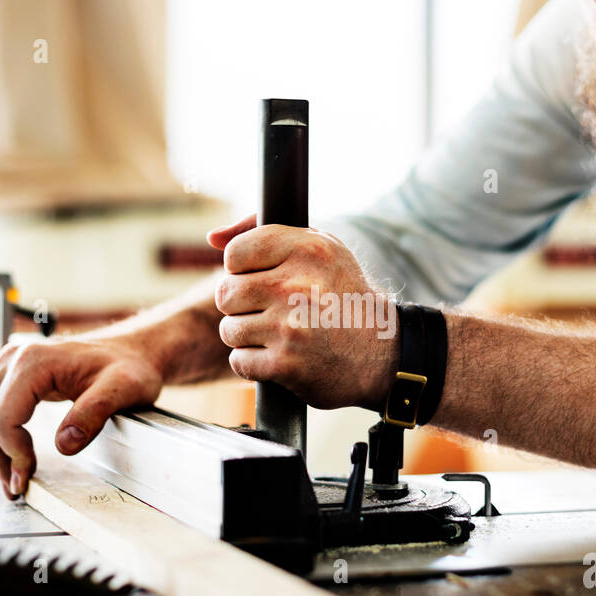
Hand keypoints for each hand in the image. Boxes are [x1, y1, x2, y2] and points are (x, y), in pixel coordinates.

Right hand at [0, 336, 161, 498]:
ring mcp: (7, 366)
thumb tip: (65, 444)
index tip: (28, 477)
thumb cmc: (128, 366)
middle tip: (16, 485)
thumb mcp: (122, 390)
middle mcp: (12, 359)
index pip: (1, 419)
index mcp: (33, 361)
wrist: (130, 350)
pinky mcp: (10, 376)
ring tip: (12, 477)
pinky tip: (13, 458)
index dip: (12, 455)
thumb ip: (93, 414)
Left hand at [208, 214, 397, 409]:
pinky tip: (279, 356)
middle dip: (241, 306)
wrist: (381, 354)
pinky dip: (254, 363)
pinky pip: (239, 361)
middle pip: (226, 293)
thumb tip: (213, 238)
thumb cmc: (343, 296)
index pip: (235, 254)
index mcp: (307, 249)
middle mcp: (298, 285)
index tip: (263, 280)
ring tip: (276, 335)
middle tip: (268, 311)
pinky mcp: (285, 364)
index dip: (242, 270)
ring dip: (247, 336)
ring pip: (229, 329)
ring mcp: (290, 327)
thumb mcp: (320, 248)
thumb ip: (263, 231)